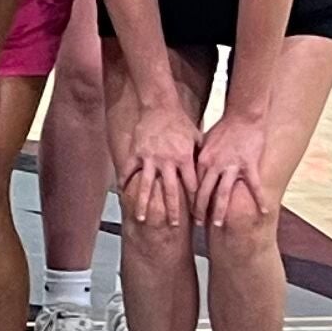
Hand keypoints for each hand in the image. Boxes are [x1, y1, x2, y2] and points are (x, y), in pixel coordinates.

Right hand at [115, 108, 196, 226]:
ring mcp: (150, 158)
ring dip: (145, 204)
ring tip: (142, 218)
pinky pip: (129, 171)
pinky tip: (122, 194)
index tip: (197, 215)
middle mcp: (168, 161)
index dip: (195, 202)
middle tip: (172, 225)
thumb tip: (209, 173)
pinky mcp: (136, 153)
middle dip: (172, 210)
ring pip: (147, 186)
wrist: (160, 105)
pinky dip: (125, 183)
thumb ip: (200, 157)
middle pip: (171, 191)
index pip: (192, 185)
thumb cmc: (180, 121)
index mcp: (185, 158)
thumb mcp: (196, 138)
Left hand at [192, 115, 274, 233]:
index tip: (189, 213)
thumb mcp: (205, 142)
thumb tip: (189, 170)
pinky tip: (264, 212)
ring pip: (223, 193)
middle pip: (204, 193)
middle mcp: (214, 165)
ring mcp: (232, 166)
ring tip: (218, 224)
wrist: (243, 115)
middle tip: (199, 225)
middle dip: (200, 211)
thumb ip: (199, 158)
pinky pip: (254, 186)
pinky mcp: (249, 164)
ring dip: (219, 210)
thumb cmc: (224, 129)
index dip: (191, 201)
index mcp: (202, 160)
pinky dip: (259, 199)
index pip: (193, 185)